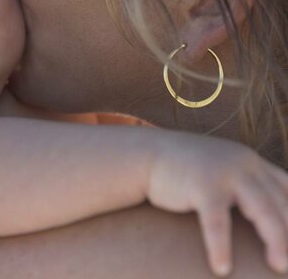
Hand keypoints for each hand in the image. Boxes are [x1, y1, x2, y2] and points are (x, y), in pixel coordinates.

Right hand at [147, 133, 287, 276]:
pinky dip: (221, 246)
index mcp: (251, 161)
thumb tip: (262, 215)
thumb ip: (243, 182)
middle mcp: (244, 163)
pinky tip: (221, 267)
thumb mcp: (220, 167)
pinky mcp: (201, 185)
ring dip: (277, 242)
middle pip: (282, 203)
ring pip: (263, 211)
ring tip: (278, 266)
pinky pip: (217, 222)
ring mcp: (224, 172)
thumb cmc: (184, 168)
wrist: (146, 153)